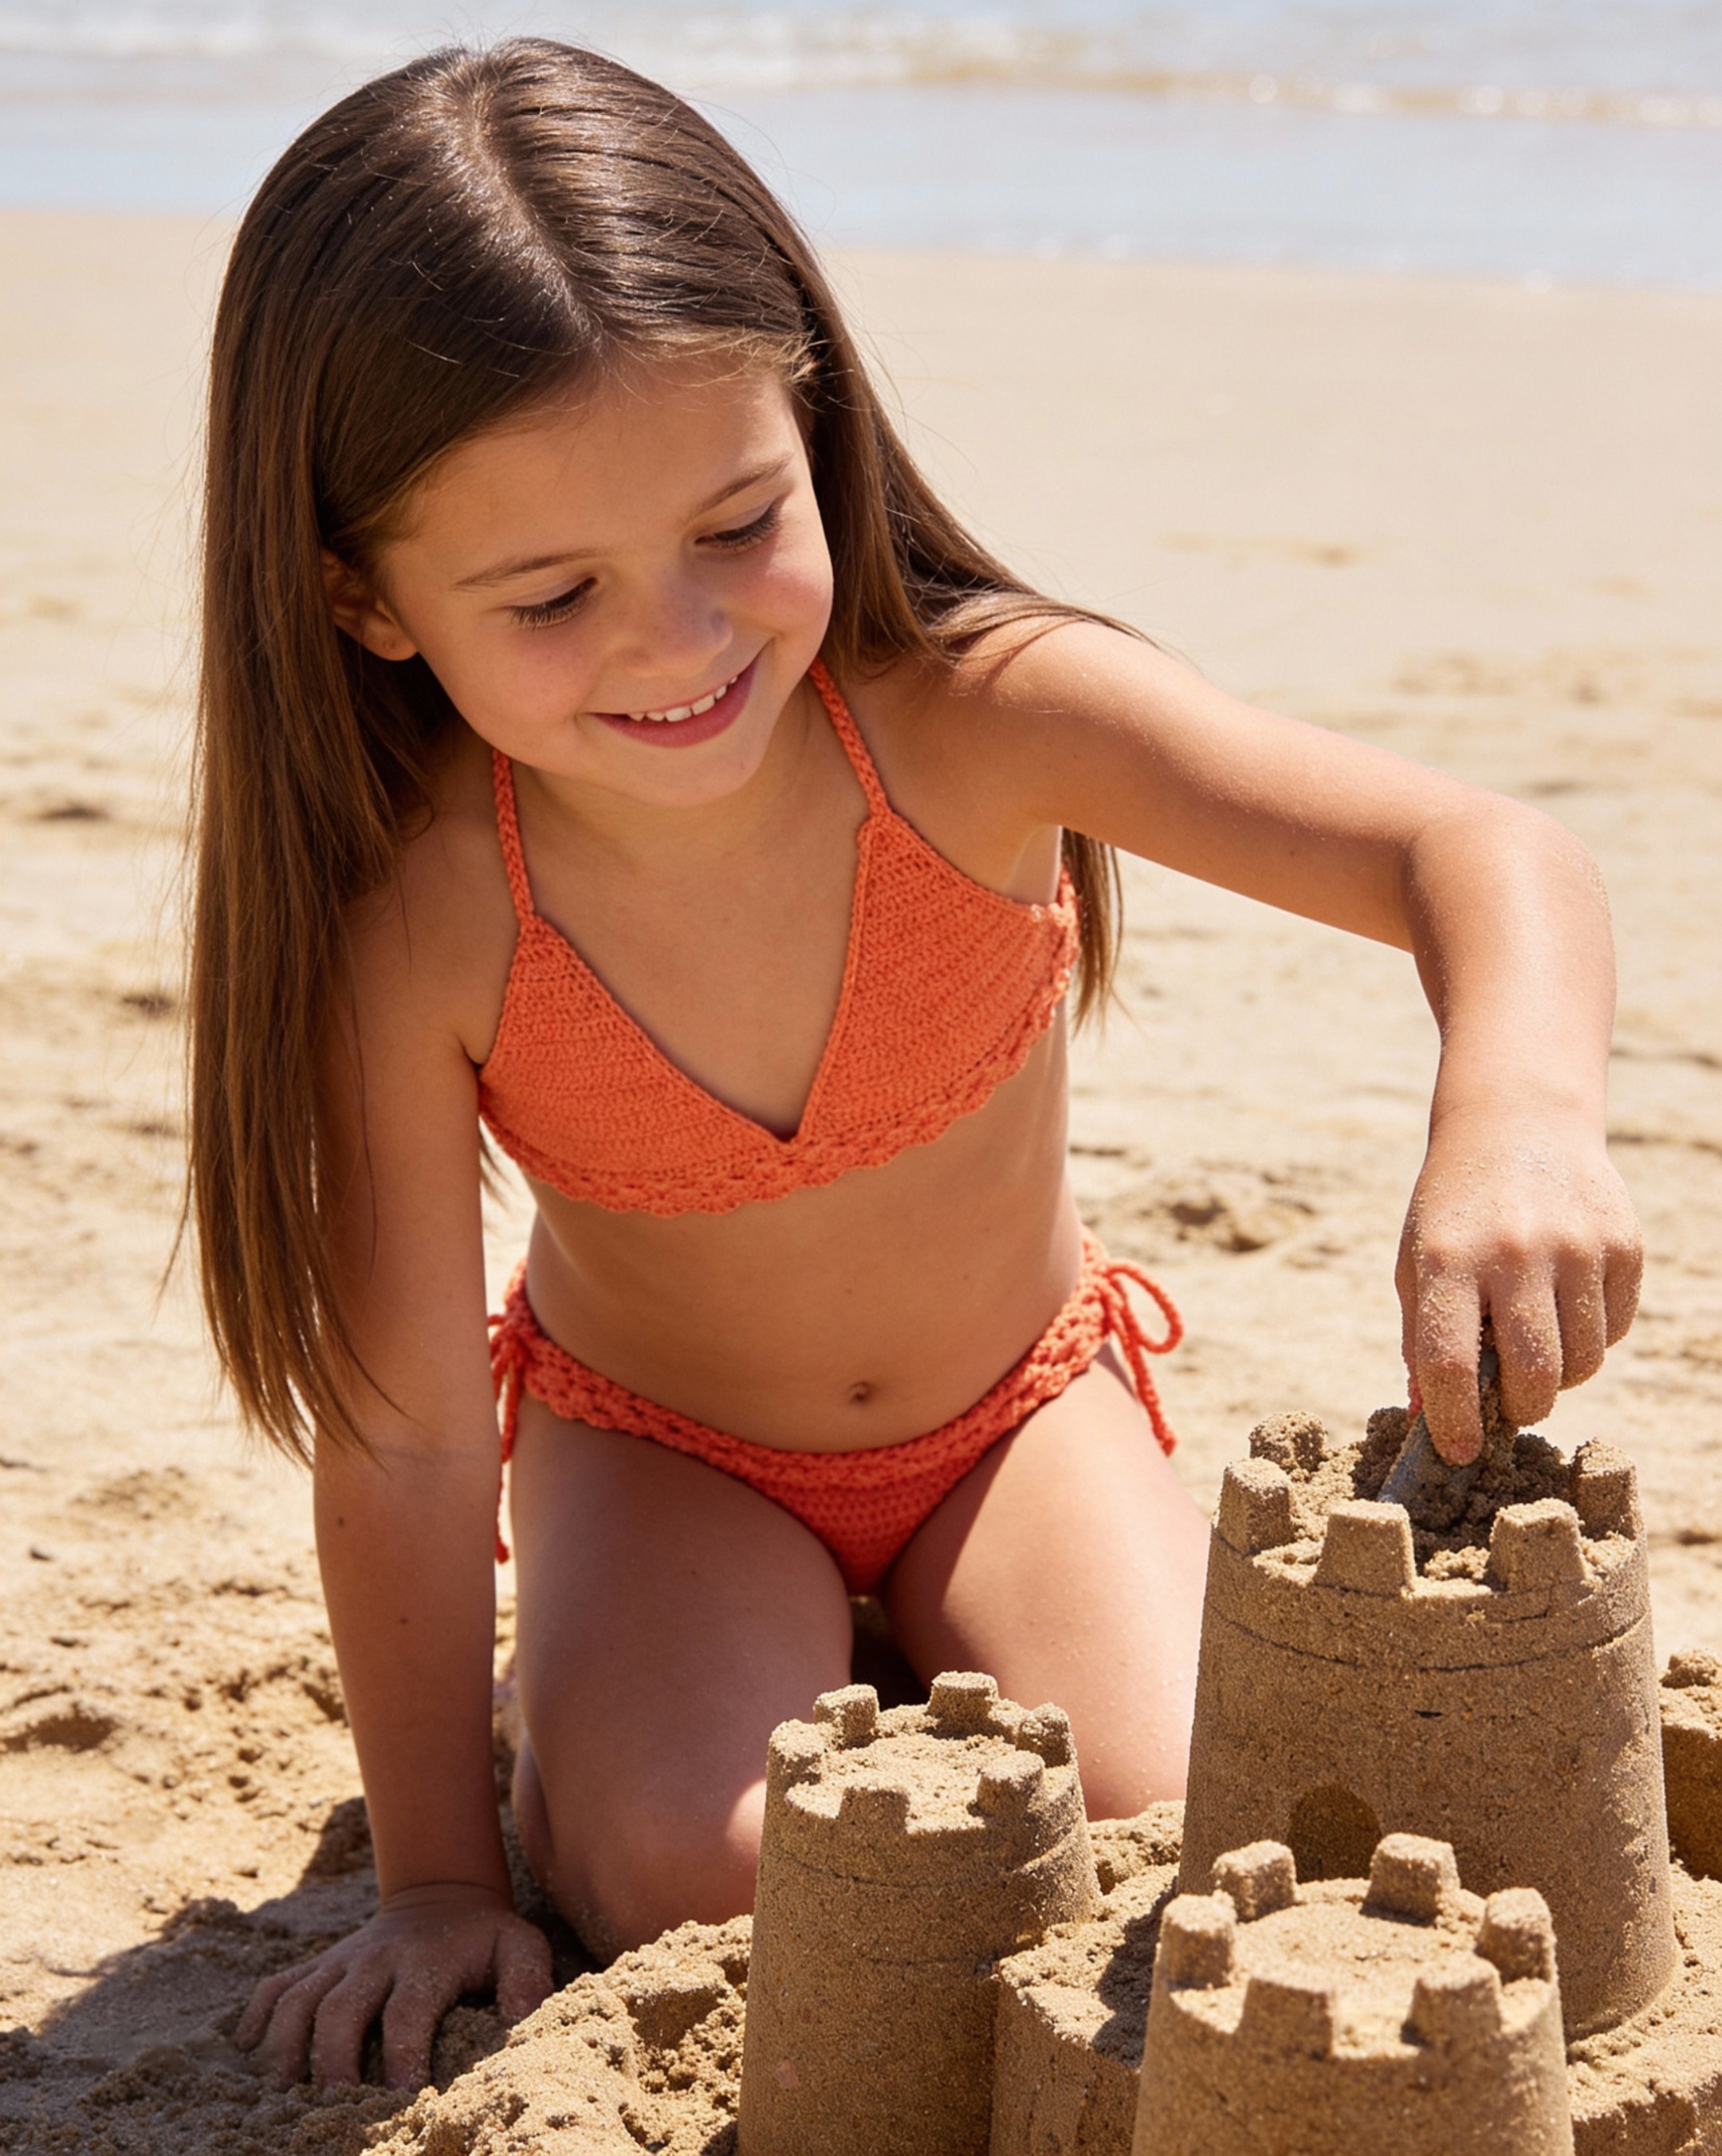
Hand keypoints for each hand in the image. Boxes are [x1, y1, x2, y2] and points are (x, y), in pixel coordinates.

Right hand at [233, 1882, 551, 2090]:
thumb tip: (523, 2021)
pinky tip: (248, 2057)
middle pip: (340, 2008)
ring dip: (286, 2047)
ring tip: (285, 2096)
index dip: (404, 2053)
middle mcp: (375, 1958)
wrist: (440, 1895)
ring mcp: (340, 1960)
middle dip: (333, 2059)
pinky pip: (274, 1987)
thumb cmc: (483, 1939)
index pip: (409, 2010)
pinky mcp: (317, 1965)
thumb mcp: (519, 1946)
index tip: (404, 2095)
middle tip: (333, 2107)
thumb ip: (527, 1979)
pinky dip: (255, 2019)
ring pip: (298, 2000)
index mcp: (425, 1961)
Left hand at [1396, 1110, 1641, 1462]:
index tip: (1458, 1453)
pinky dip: (1592, 1337)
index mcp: (1448, 1259)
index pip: (1450, 1363)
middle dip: (1521, 1410)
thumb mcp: (1417, 1262)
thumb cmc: (1455, 1210)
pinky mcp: (1623, 1244)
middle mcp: (1515, 1252)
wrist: (1518, 1126)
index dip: (1454, 1421)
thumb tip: (1427, 1420)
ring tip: (1535, 1343)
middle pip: (1533, 1375)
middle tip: (1508, 1403)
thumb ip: (1420, 1339)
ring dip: (1559, 1375)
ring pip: (1584, 1362)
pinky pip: (1615, 1329)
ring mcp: (1577, 1246)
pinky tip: (1565, 1302)